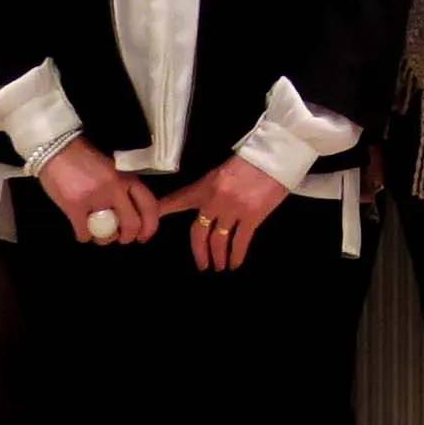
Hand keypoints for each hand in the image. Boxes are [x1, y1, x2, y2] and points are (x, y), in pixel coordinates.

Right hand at [39, 139, 157, 247]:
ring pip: (108, 233)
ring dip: (104, 239)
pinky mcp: (75, 206)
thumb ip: (123, 188)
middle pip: (132, 224)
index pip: (149, 205)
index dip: (150, 226)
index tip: (143, 236)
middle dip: (127, 237)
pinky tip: (82, 231)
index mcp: (127, 177)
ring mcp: (95, 198)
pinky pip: (85, 233)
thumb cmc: (84, 157)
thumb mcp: (112, 169)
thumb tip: (132, 213)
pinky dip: (84, 236)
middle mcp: (115, 188)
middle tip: (119, 238)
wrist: (55, 146)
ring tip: (98, 234)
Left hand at [174, 155, 289, 272]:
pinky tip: (235, 263)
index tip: (148, 225)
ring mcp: (233, 209)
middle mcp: (215, 199)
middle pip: (199, 231)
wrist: (276, 157)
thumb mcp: (224, 171)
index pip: (180, 200)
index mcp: (206, 184)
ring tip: (219, 267)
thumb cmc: (252, 161)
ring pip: (218, 240)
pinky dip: (236, 255)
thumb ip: (213, 189)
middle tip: (202, 265)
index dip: (163, 212)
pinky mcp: (252, 216)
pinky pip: (240, 241)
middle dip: (199, 252)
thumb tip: (209, 207)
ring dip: (218, 256)